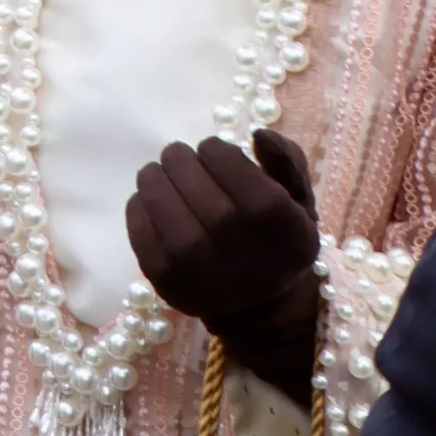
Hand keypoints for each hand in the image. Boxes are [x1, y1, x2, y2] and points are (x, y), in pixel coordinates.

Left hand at [127, 130, 321, 403]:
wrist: (257, 301)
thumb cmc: (274, 235)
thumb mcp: (295, 198)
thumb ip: (285, 162)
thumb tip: (258, 133)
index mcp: (294, 244)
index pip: (261, 202)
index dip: (229, 164)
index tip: (209, 145)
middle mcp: (260, 274)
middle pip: (217, 216)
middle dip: (186, 171)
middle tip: (173, 151)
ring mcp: (217, 291)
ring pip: (180, 238)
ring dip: (156, 191)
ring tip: (152, 170)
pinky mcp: (178, 296)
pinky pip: (152, 256)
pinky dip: (140, 219)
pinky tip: (142, 197)